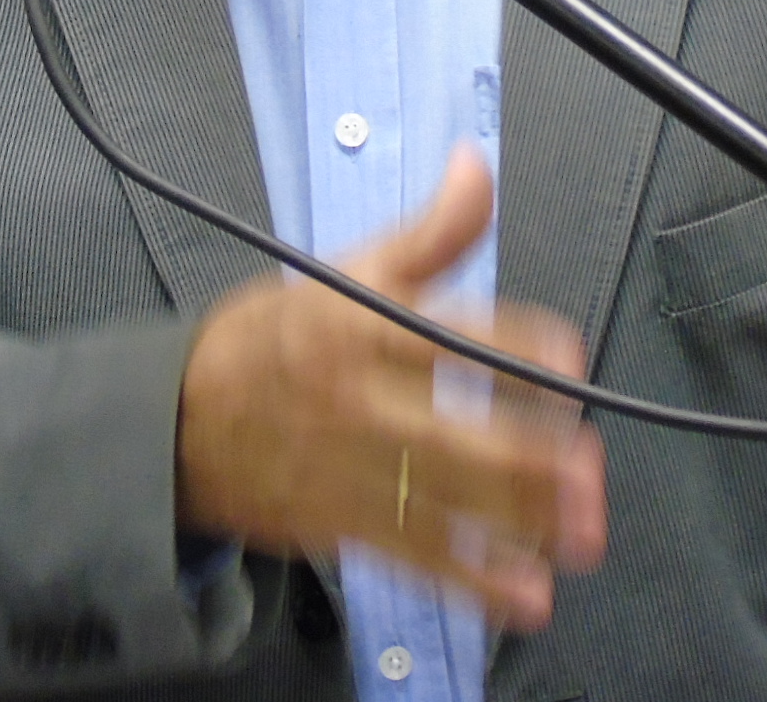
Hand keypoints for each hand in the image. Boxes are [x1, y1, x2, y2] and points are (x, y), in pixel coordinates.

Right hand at [176, 147, 605, 627]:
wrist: (179, 420)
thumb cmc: (274, 338)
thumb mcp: (347, 269)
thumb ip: (428, 231)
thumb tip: (474, 169)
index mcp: (362, 330)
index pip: (449, 334)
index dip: (517, 344)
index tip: (570, 357)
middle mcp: (360, 403)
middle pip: (453, 434)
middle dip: (529, 459)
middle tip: (587, 469)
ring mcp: (351, 472)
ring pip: (443, 503)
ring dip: (517, 524)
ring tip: (577, 535)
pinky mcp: (345, 528)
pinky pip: (416, 558)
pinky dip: (472, 582)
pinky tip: (525, 596)